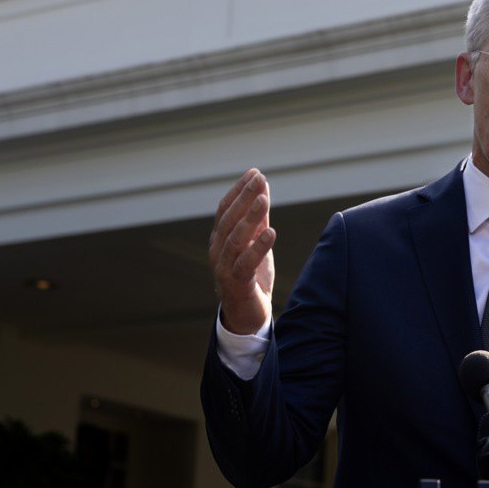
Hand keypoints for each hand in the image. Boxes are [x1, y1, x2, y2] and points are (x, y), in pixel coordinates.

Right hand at [209, 169, 275, 334]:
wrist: (246, 314)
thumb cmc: (250, 276)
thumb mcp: (255, 243)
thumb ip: (257, 220)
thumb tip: (263, 190)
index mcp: (220, 238)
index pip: (226, 208)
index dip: (238, 190)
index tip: (254, 173)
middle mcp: (218, 250)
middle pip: (229, 219)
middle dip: (244, 197)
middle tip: (259, 179)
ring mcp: (223, 267)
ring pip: (235, 238)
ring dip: (249, 217)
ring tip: (263, 200)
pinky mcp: (235, 283)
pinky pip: (245, 262)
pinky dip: (258, 247)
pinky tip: (271, 232)